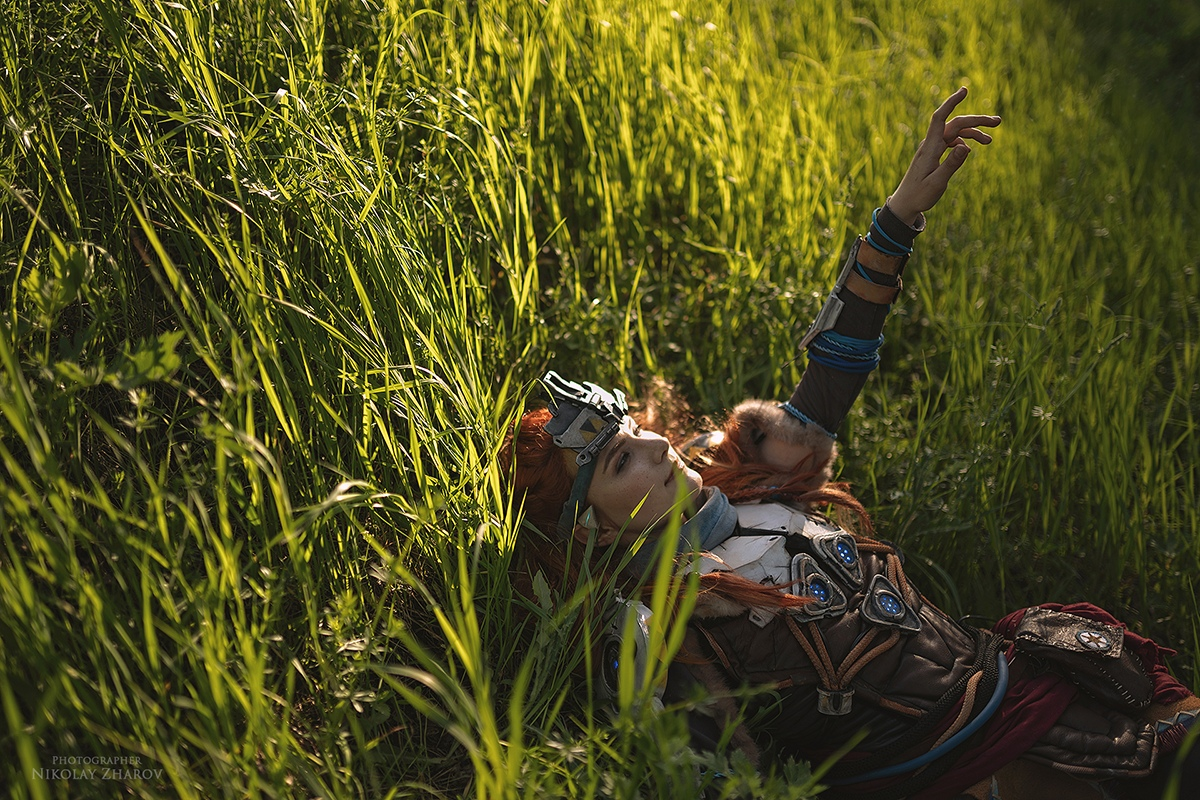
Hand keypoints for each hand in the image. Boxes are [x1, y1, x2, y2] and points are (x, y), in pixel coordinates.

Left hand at [888, 87, 1000, 225]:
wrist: (905, 204)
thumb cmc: (919, 195)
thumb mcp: (937, 182)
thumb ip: (951, 164)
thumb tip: (966, 146)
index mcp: (930, 148)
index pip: (940, 118)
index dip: (951, 102)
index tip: (965, 90)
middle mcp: (930, 144)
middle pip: (955, 124)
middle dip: (976, 120)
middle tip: (998, 121)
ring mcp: (932, 148)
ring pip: (956, 132)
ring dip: (973, 132)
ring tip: (990, 140)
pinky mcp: (934, 153)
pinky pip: (952, 141)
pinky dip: (965, 141)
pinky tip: (973, 148)